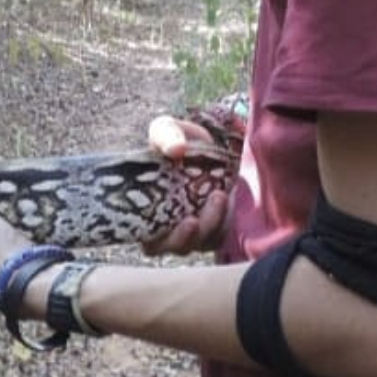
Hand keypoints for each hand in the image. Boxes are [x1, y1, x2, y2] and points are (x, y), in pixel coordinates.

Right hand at [141, 114, 229, 256]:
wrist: (211, 145)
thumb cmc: (179, 141)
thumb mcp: (168, 130)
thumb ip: (166, 135)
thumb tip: (175, 150)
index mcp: (149, 212)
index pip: (148, 241)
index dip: (154, 240)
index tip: (164, 227)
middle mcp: (172, 227)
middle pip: (176, 247)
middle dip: (185, 237)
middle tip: (193, 219)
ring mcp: (197, 228)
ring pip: (201, 242)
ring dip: (209, 224)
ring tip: (218, 196)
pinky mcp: (218, 226)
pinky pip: (221, 235)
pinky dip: (225, 222)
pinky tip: (229, 200)